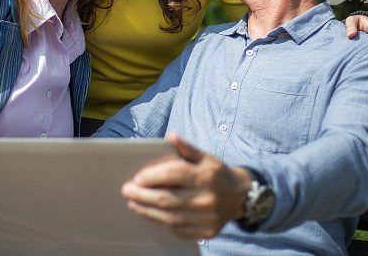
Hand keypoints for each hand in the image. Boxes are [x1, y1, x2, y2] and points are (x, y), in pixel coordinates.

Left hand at [121, 132, 252, 239]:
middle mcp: (207, 198)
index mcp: (206, 176)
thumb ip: (187, 148)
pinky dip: (159, 222)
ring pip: (169, 217)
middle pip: (167, 199)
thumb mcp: (206, 157)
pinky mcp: (205, 232)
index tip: (137, 177)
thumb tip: (171, 136)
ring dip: (146, 210)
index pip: (173, 174)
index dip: (152, 176)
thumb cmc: (217, 173)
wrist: (240, 196)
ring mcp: (207, 218)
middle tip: (126, 190)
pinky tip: (149, 214)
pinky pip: (177, 229)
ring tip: (133, 202)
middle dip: (142, 195)